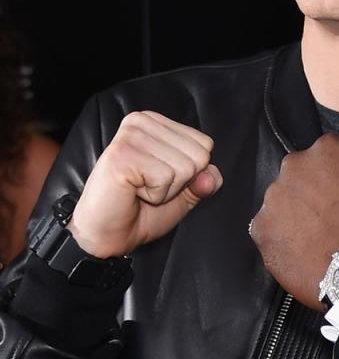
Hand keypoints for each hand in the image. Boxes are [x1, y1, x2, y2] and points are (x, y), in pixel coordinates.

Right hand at [69, 111, 221, 257]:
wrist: (107, 236)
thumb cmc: (141, 212)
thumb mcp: (184, 193)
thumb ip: (205, 180)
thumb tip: (211, 175)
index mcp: (156, 123)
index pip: (205, 144)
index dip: (190, 174)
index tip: (160, 180)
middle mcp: (141, 122)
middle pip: (199, 155)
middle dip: (179, 182)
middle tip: (148, 188)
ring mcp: (130, 136)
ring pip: (185, 167)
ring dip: (166, 189)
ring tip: (139, 190)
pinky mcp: (122, 155)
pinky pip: (166, 177)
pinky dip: (155, 194)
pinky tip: (132, 192)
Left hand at [249, 132, 338, 309]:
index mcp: (329, 148)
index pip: (333, 153)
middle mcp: (296, 165)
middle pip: (304, 175)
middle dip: (317, 191)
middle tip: (335, 216)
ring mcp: (275, 198)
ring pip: (286, 202)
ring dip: (300, 214)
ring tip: (321, 237)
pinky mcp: (262, 229)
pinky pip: (272, 230)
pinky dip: (285, 239)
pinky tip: (307, 250)